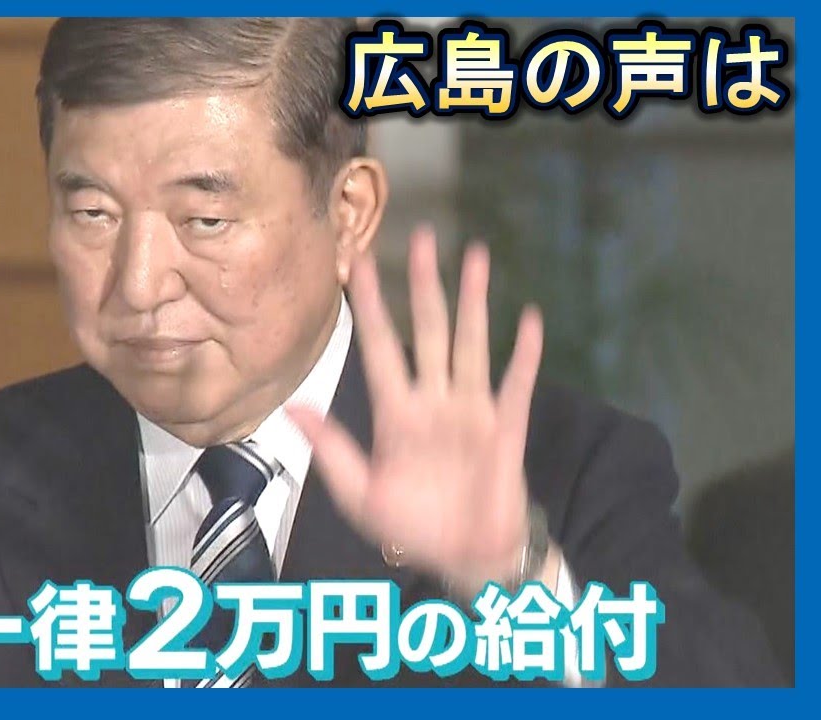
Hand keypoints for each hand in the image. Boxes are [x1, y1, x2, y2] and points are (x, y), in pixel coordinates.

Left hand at [287, 225, 543, 593]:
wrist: (462, 558)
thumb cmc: (410, 528)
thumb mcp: (360, 493)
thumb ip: (331, 449)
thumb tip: (294, 408)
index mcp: (395, 414)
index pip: (379, 348)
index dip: (369, 306)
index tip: (356, 264)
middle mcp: (433, 402)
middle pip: (427, 330)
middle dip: (423, 285)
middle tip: (420, 237)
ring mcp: (471, 412)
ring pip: (470, 343)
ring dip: (473, 301)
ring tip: (475, 256)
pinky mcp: (505, 429)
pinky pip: (515, 385)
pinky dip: (524, 354)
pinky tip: (529, 318)